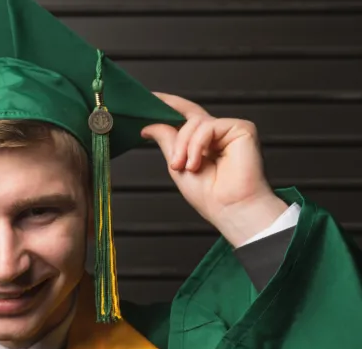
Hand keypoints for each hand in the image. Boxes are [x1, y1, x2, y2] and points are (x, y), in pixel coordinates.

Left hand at [141, 93, 287, 246]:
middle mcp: (217, 133)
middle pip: (189, 117)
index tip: (150, 98)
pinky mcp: (241, 128)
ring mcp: (229, 129)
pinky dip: (197, 145)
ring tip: (186, 167)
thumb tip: (150, 125)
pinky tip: (197, 162)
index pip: (185, 116)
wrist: (229, 207)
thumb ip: (167, 141)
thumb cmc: (209, 195)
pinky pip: (208, 126)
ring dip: (184, 146)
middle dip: (174, 133)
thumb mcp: (177, 165)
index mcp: (203, 142)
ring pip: (195, 123)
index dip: (169, 105)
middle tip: (169, 157)